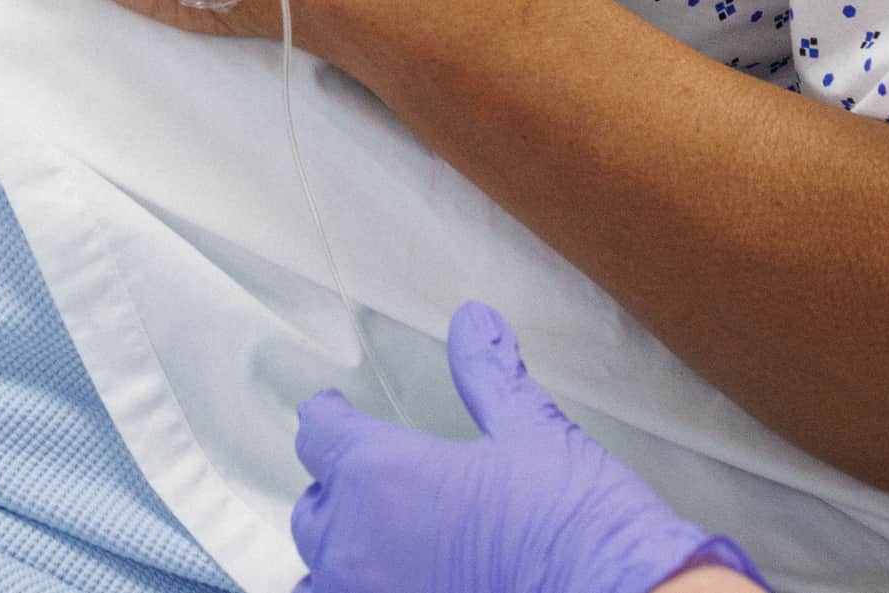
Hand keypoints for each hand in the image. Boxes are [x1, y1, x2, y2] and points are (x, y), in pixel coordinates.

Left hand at [292, 303, 764, 592]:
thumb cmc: (575, 525)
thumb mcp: (535, 432)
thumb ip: (490, 376)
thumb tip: (474, 322)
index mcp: (382, 474)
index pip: (320, 434)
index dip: (329, 418)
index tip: (335, 412)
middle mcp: (357, 545)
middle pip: (314, 508)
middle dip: (338, 488)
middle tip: (370, 479)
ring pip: (319, 572)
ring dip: (339, 553)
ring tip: (371, 545)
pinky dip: (354, 591)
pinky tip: (385, 583)